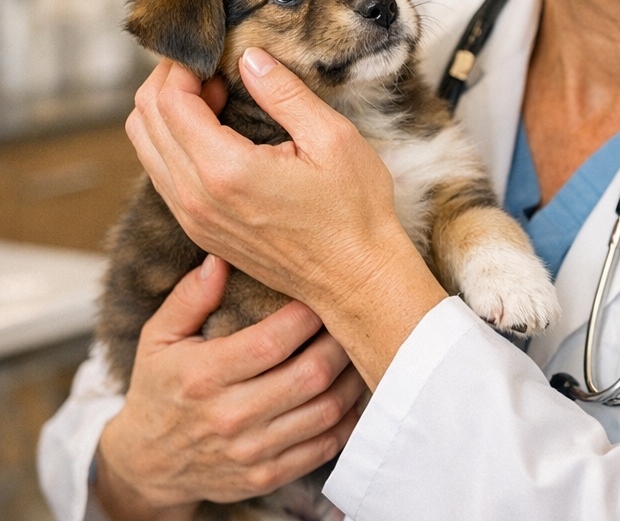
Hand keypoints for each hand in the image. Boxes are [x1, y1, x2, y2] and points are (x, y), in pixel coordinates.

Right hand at [95, 255, 365, 519]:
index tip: (325, 290)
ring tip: (358, 349)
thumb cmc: (160, 387)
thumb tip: (220, 259)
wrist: (146, 464)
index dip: (309, 314)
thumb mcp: (158, 338)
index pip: (273, 341)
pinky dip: (348, 418)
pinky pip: (325, 446)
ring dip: (352, 378)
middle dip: (341, 341)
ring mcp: (251, 452)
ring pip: (326, 411)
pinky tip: (351, 391)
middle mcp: (229, 418)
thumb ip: (190, 296)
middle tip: (354, 317)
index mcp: (204, 376)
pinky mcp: (267, 476)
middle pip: (310, 375)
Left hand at [126, 50, 446, 386]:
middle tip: (209, 65)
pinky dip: (175, 143)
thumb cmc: (354, 211)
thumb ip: (284, 93)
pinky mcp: (201, 233)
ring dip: (168, 113)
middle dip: (167, 83)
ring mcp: (194, 220)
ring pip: (146, 151)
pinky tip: (217, 131)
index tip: (212, 49)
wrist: (356, 279)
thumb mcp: (331, 138)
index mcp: (225, 171)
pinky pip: (164, 177)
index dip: (182, 66)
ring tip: (215, 93)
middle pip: (145, 123)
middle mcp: (196, 199)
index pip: (169, 102)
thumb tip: (250, 57)